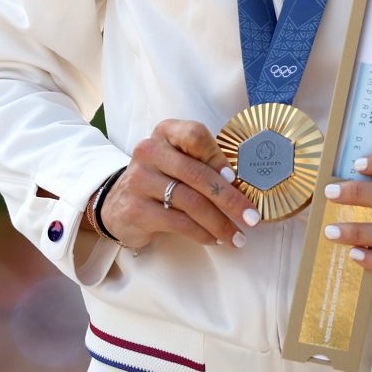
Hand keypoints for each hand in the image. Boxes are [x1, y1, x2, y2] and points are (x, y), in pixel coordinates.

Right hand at [96, 119, 261, 250]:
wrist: (118, 203)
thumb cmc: (162, 179)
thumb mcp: (179, 161)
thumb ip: (204, 164)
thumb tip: (244, 185)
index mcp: (165, 133)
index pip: (195, 135)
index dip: (218, 157)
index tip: (236, 178)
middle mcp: (149, 151)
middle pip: (197, 173)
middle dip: (230, 199)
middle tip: (252, 218)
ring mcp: (139, 180)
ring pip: (190, 201)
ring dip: (219, 222)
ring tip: (237, 237)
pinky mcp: (135, 209)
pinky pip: (178, 222)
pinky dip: (202, 233)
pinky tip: (214, 239)